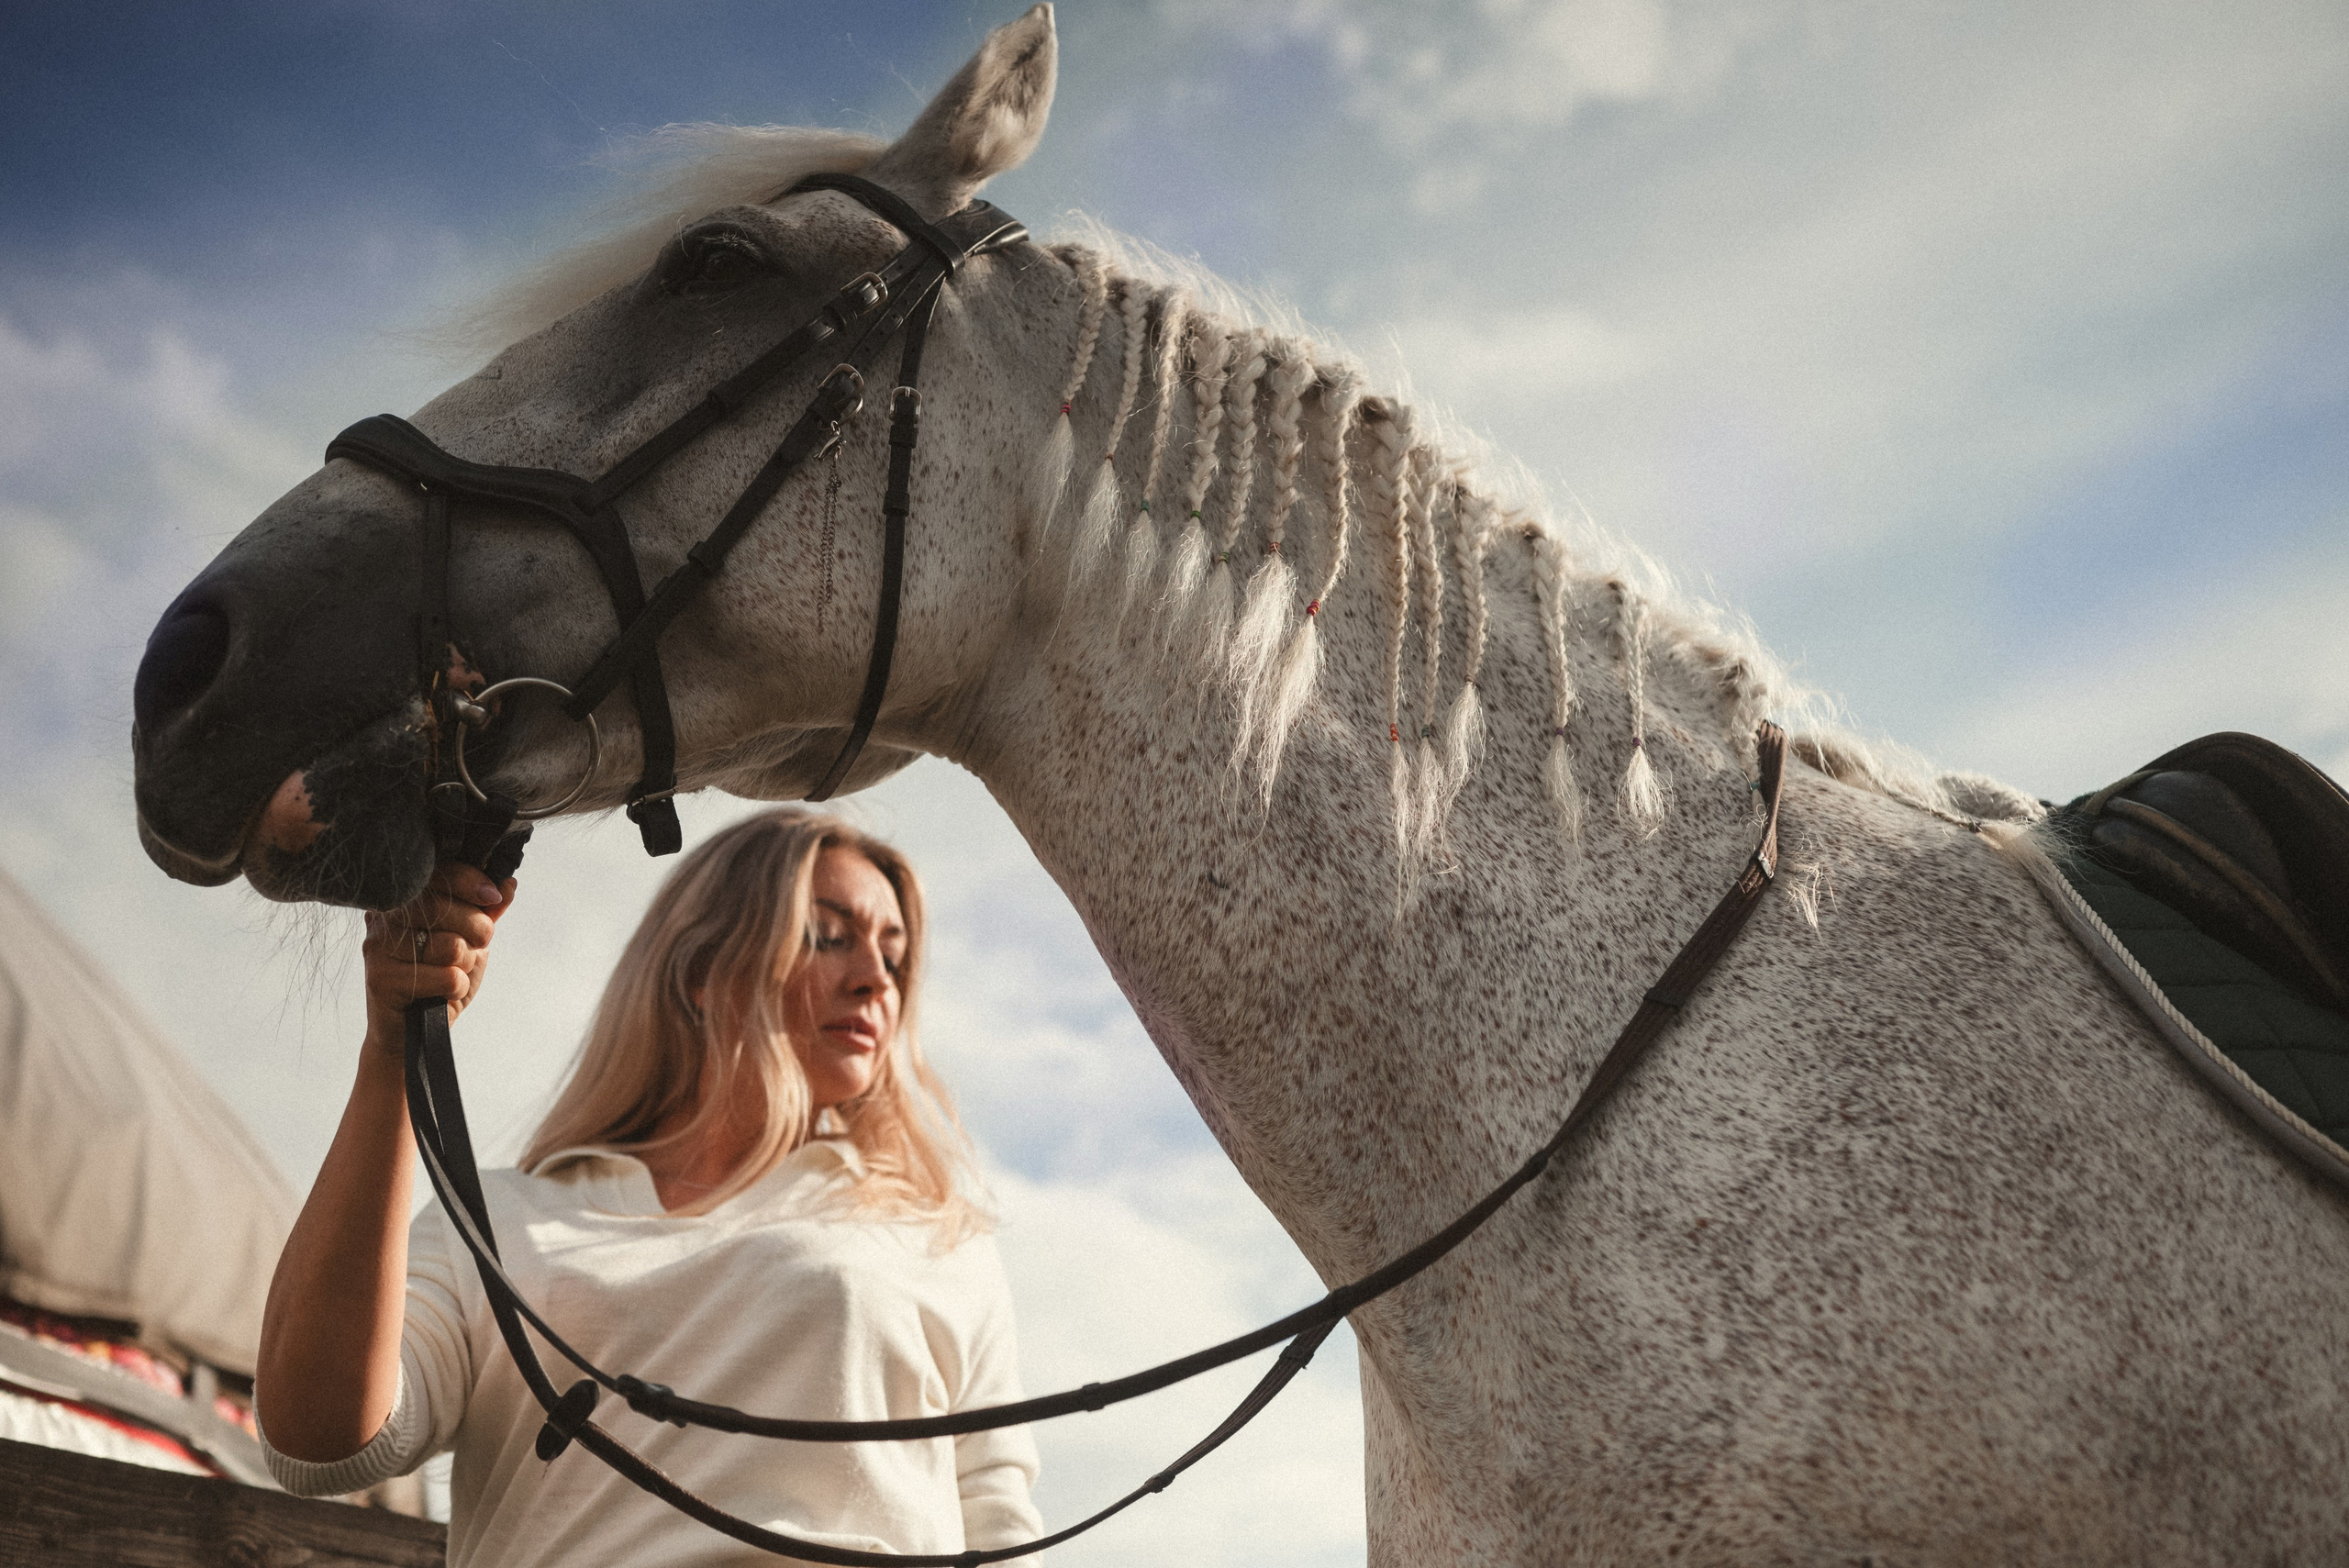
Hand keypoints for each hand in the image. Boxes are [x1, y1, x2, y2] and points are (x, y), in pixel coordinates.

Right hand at [361, 862, 516, 1058]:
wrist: (412, 1031)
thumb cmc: (439, 980)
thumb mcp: (469, 941)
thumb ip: (486, 912)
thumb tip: (507, 883)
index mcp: (403, 901)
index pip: (436, 873)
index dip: (470, 880)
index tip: (492, 896)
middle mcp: (383, 919)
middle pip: (444, 907)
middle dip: (476, 928)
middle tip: (474, 947)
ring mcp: (378, 948)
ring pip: (450, 945)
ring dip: (463, 964)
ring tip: (449, 973)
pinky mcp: (381, 979)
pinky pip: (446, 976)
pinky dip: (455, 987)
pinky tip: (440, 993)